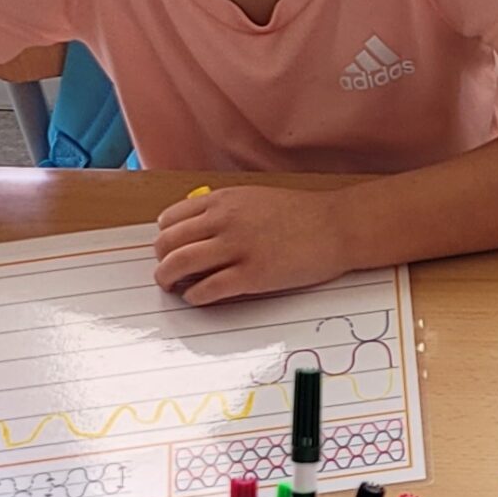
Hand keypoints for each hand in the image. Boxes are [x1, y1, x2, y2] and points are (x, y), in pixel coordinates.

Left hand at [154, 186, 353, 303]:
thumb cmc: (302, 215)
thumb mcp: (255, 199)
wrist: (337, 227)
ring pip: (180, 265)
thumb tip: (198, 231)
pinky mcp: (252, 276)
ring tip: (172, 288)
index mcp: (224, 200)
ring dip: (168, 280)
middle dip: (160, 261)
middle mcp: (225, 221)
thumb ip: (225, 210)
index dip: (164, 238)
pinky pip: (207, 289)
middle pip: (168, 243)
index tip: (167, 249)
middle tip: (164, 273)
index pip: (170, 219)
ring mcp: (238, 248)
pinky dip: (194, 296)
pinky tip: (197, 298)